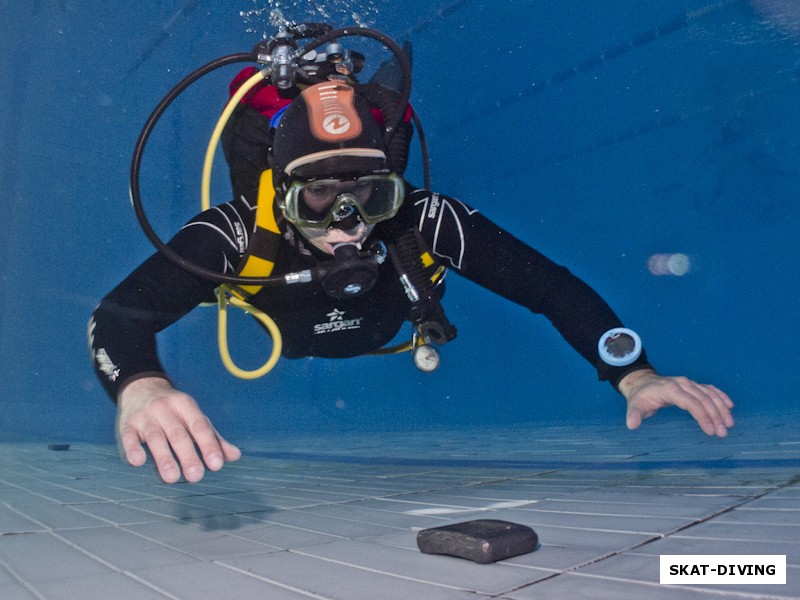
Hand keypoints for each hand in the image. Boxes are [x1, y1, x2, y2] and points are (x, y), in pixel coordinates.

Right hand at [116, 377, 240, 482]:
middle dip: (188, 455)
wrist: (141, 388)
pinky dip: (132, 449)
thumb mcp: (194, 417)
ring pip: (155, 437)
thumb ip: (213, 437)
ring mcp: (145, 416)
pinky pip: (129, 437)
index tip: (216, 464)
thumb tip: (234, 456)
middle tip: (196, 476)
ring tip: (172, 477)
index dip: (208, 445)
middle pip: (178, 434)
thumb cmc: (174, 410)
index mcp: (186, 405)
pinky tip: (138, 462)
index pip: (199, 426)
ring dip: (164, 457)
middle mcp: (165, 408)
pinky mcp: (127, 424)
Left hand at [618, 369, 733, 436]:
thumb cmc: (640, 396)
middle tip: (723, 433)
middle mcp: (682, 384)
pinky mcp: (692, 385)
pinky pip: (710, 389)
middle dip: (715, 416)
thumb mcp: (634, 405)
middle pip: (703, 399)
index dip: (702, 416)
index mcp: (670, 389)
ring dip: (721, 408)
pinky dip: (720, 396)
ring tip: (729, 424)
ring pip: (709, 394)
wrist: (642, 382)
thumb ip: (634, 414)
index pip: (691, 402)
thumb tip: (631, 424)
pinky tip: (730, 406)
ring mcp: (689, 383)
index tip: (710, 431)